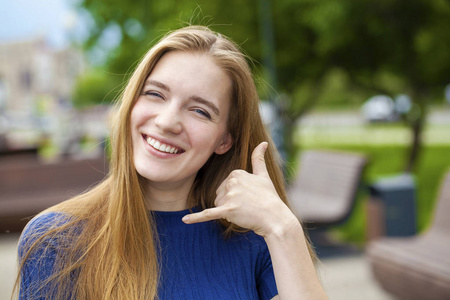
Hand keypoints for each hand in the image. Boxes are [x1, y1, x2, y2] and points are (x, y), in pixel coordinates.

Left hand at [182, 142, 296, 237]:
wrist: (275, 218)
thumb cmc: (269, 197)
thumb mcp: (263, 175)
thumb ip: (258, 158)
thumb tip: (263, 142)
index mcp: (236, 172)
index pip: (224, 186)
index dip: (234, 195)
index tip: (248, 197)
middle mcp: (231, 182)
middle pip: (219, 195)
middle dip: (229, 204)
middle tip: (247, 207)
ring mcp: (229, 196)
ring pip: (217, 206)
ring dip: (227, 212)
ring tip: (244, 212)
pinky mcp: (227, 210)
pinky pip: (208, 214)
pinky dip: (196, 218)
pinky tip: (184, 220)